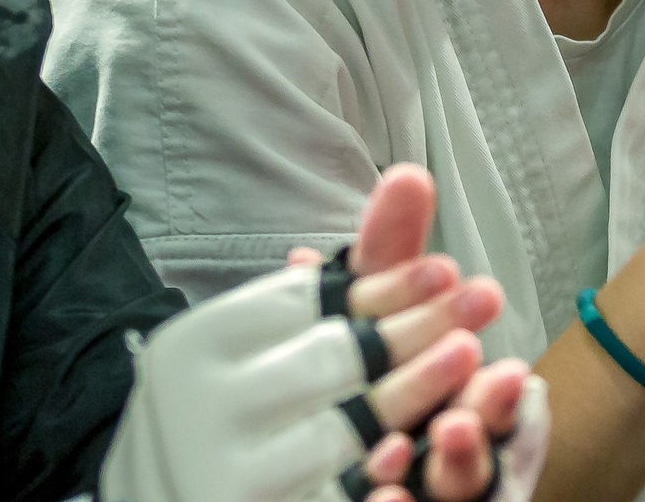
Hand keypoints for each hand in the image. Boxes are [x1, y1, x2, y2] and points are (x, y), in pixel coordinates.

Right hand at [100, 162, 516, 501]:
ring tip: (472, 358)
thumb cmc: (246, 398)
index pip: (305, 305)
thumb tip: (416, 175)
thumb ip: (360, 264)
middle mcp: (199, 404)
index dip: (384, 288)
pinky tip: (413, 459)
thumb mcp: (290, 329)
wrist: (162, 488)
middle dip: (415, 330)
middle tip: (482, 302)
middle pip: (329, 361)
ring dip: (412, 393)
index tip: (447, 269)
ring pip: (338, 432)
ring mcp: (223, 472)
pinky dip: (369, 481)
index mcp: (199, 342)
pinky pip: (327, 498)